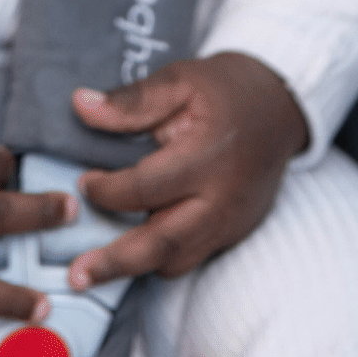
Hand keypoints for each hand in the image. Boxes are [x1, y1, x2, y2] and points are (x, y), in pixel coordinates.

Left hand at [64, 53, 308, 289]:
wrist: (281, 107)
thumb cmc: (226, 89)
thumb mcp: (180, 80)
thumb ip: (132, 101)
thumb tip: (80, 106)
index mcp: (207, 156)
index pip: (146, 188)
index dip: (107, 190)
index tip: (82, 182)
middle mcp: (221, 199)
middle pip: (162, 243)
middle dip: (115, 262)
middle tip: (75, 276)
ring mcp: (230, 223)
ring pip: (176, 261)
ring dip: (135, 267)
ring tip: (95, 270)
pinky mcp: (234, 233)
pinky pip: (192, 257)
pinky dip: (159, 257)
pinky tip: (133, 252)